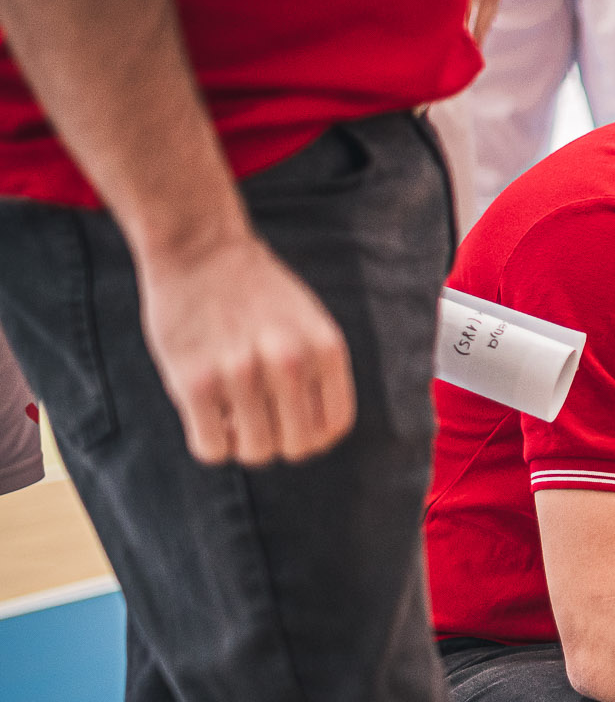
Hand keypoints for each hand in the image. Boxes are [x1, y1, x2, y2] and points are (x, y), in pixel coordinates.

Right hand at [136, 227, 355, 467]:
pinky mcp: (193, 381)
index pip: (334, 427)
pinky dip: (211, 444)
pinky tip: (207, 418)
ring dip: (242, 444)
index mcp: (325, 349)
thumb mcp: (309, 323)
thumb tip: (316, 437)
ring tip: (231, 416)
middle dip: (278, 443)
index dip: (313, 437)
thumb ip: (319, 373)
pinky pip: (211, 448)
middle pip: (296, 447)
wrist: (200, 248)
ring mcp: (241, 373)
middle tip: (258, 422)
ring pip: (254, 453)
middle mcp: (289, 362)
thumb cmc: (256, 291)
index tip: (292, 426)